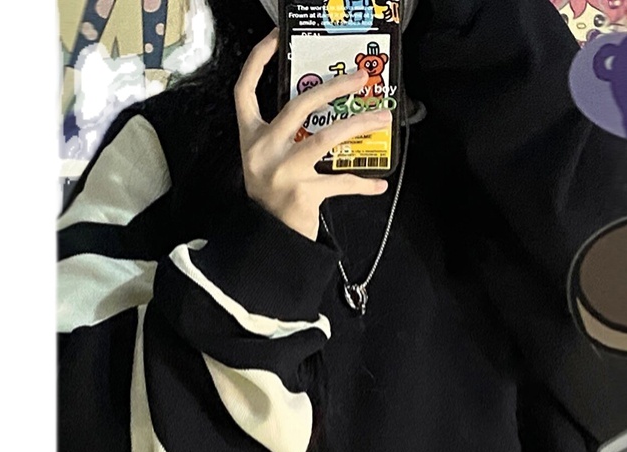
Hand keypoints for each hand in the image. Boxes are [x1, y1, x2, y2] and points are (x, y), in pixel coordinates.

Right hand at [234, 29, 391, 240]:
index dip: (259, 60)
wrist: (268, 237)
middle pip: (298, 105)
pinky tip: (379, 184)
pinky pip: (340, 182)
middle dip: (333, 87)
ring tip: (381, 117)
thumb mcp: (267, 160)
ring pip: (324, 137)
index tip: (278, 38)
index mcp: (250, 137)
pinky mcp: (303, 192)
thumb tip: (326, 111)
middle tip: (360, 78)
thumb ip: (284, 135)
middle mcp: (263, 150)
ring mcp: (283, 171)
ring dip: (357, 124)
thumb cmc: (272, 196)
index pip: (245, 90)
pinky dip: (362, 184)